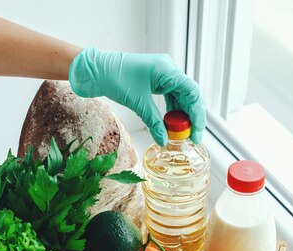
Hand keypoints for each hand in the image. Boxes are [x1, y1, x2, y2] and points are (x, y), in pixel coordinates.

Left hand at [68, 47, 205, 144]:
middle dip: (191, 117)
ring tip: (180, 133)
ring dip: (181, 115)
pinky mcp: (154, 79)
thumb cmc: (113, 78)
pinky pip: (169, 95)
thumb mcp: (137, 103)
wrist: (95, 70)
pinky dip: (171, 110)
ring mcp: (162, 74)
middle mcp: (168, 69)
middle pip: (189, 95)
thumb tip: (164, 140)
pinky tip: (170, 123)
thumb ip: (154, 122)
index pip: (192, 92)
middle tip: (191, 137)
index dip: (197, 114)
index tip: (196, 132)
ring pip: (180, 96)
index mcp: (167, 70)